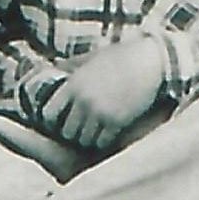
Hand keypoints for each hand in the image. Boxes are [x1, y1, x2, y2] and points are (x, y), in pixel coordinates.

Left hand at [39, 40, 168, 151]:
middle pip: (66, 132)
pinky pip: (102, 142)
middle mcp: (84, 100)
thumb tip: (55, 64)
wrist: (148, 61)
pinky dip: (103, 140)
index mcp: (74, 84)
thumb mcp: (91, 57)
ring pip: (83, 140)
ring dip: (88, 138)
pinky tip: (107, 132)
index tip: (61, 118)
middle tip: (79, 127)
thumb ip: (71, 64)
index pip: (49, 114)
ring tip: (93, 131)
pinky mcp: (118, 122)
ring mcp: (101, 112)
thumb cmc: (120, 56)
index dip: (54, 119)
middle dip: (72, 131)